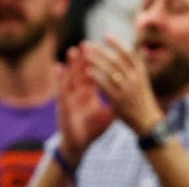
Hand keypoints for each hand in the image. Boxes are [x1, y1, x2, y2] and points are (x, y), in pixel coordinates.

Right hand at [57, 46, 116, 160]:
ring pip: (70, 77)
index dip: (98, 63)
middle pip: (81, 72)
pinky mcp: (63, 104)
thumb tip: (130, 95)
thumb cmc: (91, 130)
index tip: (103, 51)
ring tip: (73, 50)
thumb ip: (116, 104)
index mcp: (89, 94)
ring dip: (71, 64)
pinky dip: (59, 78)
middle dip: (84, 58)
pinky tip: (58, 67)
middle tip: (87, 43)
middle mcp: (79, 92)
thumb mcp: (107, 116)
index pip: (94, 74)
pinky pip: (61, 89)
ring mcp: (70, 97)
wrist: (78, 145)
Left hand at [81, 36, 164, 134]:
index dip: (117, 43)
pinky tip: (88, 71)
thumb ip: (135, 69)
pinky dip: (96, 76)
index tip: (106, 35)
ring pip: (109, 70)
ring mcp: (127, 89)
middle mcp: (135, 78)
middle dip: (101, 50)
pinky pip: (105, 85)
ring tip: (85, 55)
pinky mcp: (119, 100)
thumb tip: (130, 52)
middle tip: (88, 44)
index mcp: (141, 72)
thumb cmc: (143, 101)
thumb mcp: (143, 81)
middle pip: (116, 59)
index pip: (129, 52)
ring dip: (96, 61)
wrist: (149, 123)